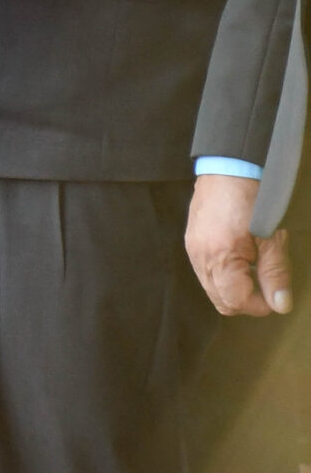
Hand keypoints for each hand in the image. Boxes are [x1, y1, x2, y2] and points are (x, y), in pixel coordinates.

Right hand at [188, 173, 293, 316]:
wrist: (229, 167)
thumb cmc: (252, 198)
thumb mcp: (272, 238)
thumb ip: (276, 274)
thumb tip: (280, 304)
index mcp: (219, 257)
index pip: (237, 301)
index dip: (261, 304)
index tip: (277, 294)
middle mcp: (200, 257)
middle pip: (221, 301)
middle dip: (247, 301)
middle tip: (268, 285)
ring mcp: (193, 249)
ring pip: (213, 289)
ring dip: (235, 289)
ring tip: (255, 269)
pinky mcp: (192, 241)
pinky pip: (206, 272)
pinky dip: (224, 275)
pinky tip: (240, 259)